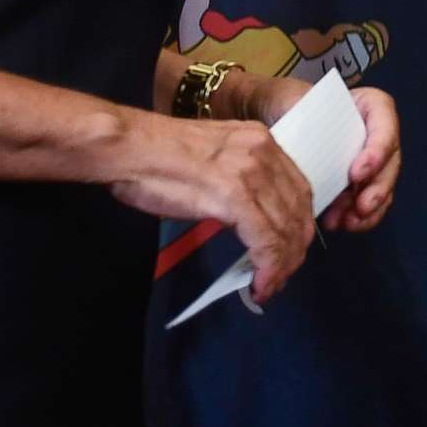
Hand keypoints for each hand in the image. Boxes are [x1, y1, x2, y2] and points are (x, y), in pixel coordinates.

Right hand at [108, 113, 315, 304]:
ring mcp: (251, 173)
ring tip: (269, 286)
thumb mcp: (213, 158)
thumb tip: (248, 217)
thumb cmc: (154, 155)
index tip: (290, 250)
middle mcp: (264, 152)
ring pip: (285, 228)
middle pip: (299, 209)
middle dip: (294, 248)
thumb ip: (238, 180)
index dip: (299, 224)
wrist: (127, 146)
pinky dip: (268, 267)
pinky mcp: (234, 196)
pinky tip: (259, 285)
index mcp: (261, 140)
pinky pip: (264, 239)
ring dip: (282, 264)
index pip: (298, 188)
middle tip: (282, 276)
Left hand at [243, 76, 403, 233]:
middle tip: (360, 207)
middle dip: (377, 188)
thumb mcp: (296, 101)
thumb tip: (302, 143)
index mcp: (369, 105)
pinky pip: (368, 202)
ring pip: (382, 186)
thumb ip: (303, 116)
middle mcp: (376, 133)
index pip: (385, 123)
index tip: (356, 173)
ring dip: (368, 209)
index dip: (378, 150)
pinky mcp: (358, 182)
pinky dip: (357, 217)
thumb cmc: (290, 105)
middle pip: (390, 161)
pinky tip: (340, 224)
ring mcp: (370, 160)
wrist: (278, 116)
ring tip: (346, 223)